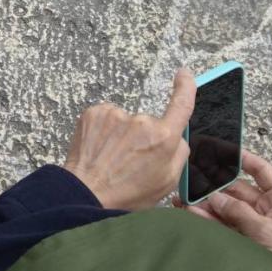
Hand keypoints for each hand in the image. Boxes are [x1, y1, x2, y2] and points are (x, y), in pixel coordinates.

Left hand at [63, 69, 194, 210]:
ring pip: (125, 122)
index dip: (186, 87)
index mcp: (164, 138)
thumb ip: (178, 154)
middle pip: (149, 124)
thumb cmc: (126, 194)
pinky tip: (99, 150)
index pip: (181, 104)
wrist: (86, 194)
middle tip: (129, 163)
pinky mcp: (95, 113)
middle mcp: (141, 121)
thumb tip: (178, 136)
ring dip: (120, 135)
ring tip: (111, 160)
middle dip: (143, 139)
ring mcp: (116, 115)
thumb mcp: (167, 182)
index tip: (184, 75)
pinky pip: (107, 118)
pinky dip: (104, 132)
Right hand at [181, 150, 271, 270]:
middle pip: (237, 190)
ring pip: (227, 208)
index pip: (262, 171)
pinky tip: (190, 214)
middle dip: (215, 187)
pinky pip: (223, 224)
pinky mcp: (243, 239)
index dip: (243, 158)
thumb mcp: (266, 230)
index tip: (222, 149)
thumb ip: (239, 212)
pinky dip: (207, 220)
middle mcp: (267, 208)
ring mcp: (254, 224)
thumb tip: (214, 197)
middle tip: (192, 182)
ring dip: (207, 205)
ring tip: (184, 200)